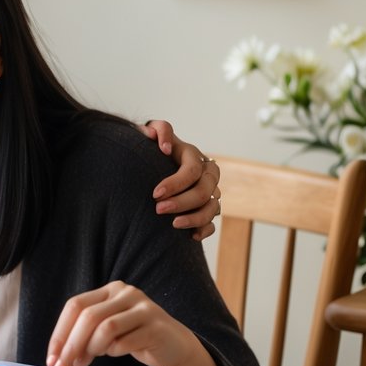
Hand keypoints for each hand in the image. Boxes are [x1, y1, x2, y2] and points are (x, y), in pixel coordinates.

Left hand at [45, 281, 220, 365]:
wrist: (174, 345)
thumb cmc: (134, 337)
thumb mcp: (106, 331)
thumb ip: (85, 335)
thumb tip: (59, 356)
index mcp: (110, 290)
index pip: (75, 305)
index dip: (60, 332)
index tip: (51, 358)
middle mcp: (126, 293)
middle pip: (88, 316)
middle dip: (70, 345)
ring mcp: (143, 308)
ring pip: (105, 327)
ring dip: (91, 349)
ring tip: (87, 361)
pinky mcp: (156, 327)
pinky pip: (125, 342)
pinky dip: (113, 352)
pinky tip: (114, 354)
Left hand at [139, 120, 220, 240]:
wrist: (154, 163)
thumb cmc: (152, 148)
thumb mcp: (152, 132)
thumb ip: (158, 129)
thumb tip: (164, 145)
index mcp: (194, 156)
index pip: (192, 171)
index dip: (176, 183)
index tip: (155, 193)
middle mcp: (207, 174)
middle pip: (204, 191)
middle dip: (182, 202)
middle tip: (158, 209)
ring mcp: (210, 192)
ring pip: (212, 208)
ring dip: (194, 218)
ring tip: (172, 224)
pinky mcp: (207, 207)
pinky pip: (213, 222)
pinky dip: (205, 229)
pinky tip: (190, 236)